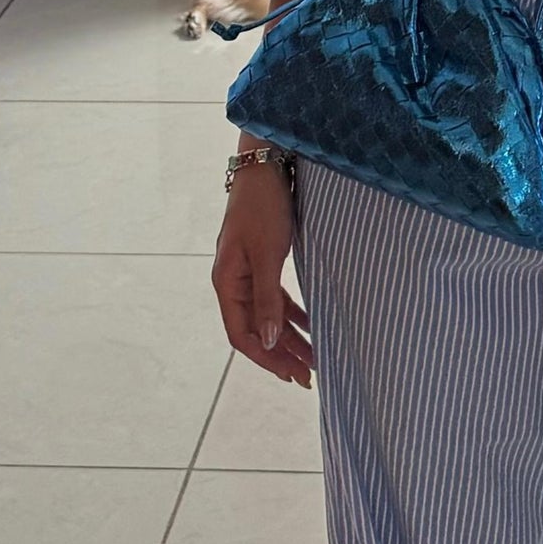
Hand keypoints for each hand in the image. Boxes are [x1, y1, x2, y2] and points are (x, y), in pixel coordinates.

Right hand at [212, 168, 313, 386]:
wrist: (265, 165)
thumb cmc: (264, 206)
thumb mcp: (268, 254)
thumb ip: (267, 299)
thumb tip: (268, 342)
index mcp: (227, 283)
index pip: (242, 336)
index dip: (267, 360)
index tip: (293, 375)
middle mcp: (233, 282)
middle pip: (256, 331)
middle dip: (282, 356)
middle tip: (310, 377)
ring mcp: (247, 272)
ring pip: (268, 317)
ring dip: (291, 339)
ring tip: (315, 360)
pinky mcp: (262, 262)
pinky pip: (276, 298)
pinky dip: (293, 315)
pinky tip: (312, 327)